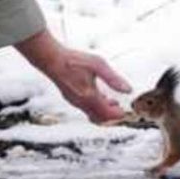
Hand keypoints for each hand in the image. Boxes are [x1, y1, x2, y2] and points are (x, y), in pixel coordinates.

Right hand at [14, 29, 132, 123]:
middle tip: (119, 108)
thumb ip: (114, 79)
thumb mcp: (99, 65)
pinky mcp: (70, 98)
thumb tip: (128, 90)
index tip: (125, 110)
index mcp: (90, 97)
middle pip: (100, 119)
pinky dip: (94, 107)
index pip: (108, 115)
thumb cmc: (74, 60)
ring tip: (111, 101)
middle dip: (111, 116)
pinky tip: (97, 95)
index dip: (119, 115)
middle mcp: (81, 103)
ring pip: (91, 115)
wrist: (51, 59)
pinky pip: (85, 109)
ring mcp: (74, 102)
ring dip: (103, 111)